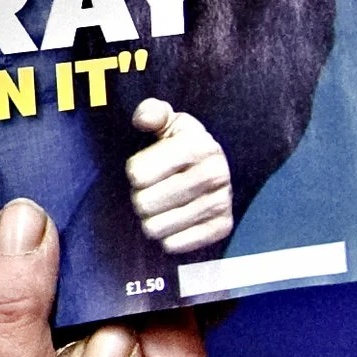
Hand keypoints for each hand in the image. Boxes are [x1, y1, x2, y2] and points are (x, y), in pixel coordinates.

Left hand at [126, 97, 233, 256]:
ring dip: (151, 219)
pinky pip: (173, 245)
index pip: (137, 174)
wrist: (213, 170)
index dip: (134, 172)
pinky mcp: (223, 227)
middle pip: (143, 204)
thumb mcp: (166, 122)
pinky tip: (175, 221)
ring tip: (163, 205)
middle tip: (153, 190)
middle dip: (140, 198)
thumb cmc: (178, 145)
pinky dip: (167, 237)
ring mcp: (221, 202)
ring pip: (155, 227)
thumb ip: (151, 112)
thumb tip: (143, 120)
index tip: (146, 167)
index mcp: (198, 145)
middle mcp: (214, 173)